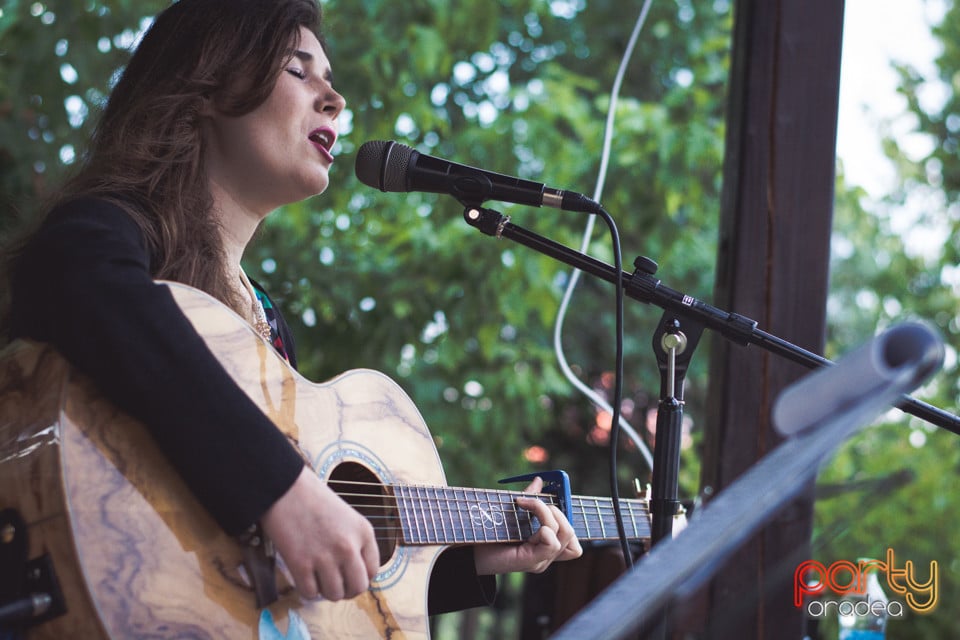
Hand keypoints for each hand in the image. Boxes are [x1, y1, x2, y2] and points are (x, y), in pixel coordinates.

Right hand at [260, 466, 378, 600]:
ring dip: (326, 590)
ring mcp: (325, 557)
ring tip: (318, 577)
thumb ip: (354, 542)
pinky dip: (307, 589)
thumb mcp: (347, 517)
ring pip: (334, 594)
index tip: (348, 573)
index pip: (373, 571)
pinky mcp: (301, 565)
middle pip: (358, 587)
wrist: (285, 488)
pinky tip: (304, 576)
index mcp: (364, 532)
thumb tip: (352, 573)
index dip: (360, 576)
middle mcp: (349, 547)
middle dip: (347, 589)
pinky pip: (310, 593)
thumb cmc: (314, 500)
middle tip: (335, 582)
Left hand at [473, 476, 582, 574]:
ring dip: (547, 514)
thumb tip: (540, 480)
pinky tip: (528, 525)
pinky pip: (551, 543)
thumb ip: (530, 499)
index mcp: (545, 545)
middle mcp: (546, 555)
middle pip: (572, 533)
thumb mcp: (513, 512)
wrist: (469, 551)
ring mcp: (541, 560)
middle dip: (556, 511)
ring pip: (565, 534)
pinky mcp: (532, 562)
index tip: (552, 500)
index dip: (568, 517)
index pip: (573, 539)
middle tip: (530, 502)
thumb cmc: (490, 533)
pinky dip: (544, 527)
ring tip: (525, 507)